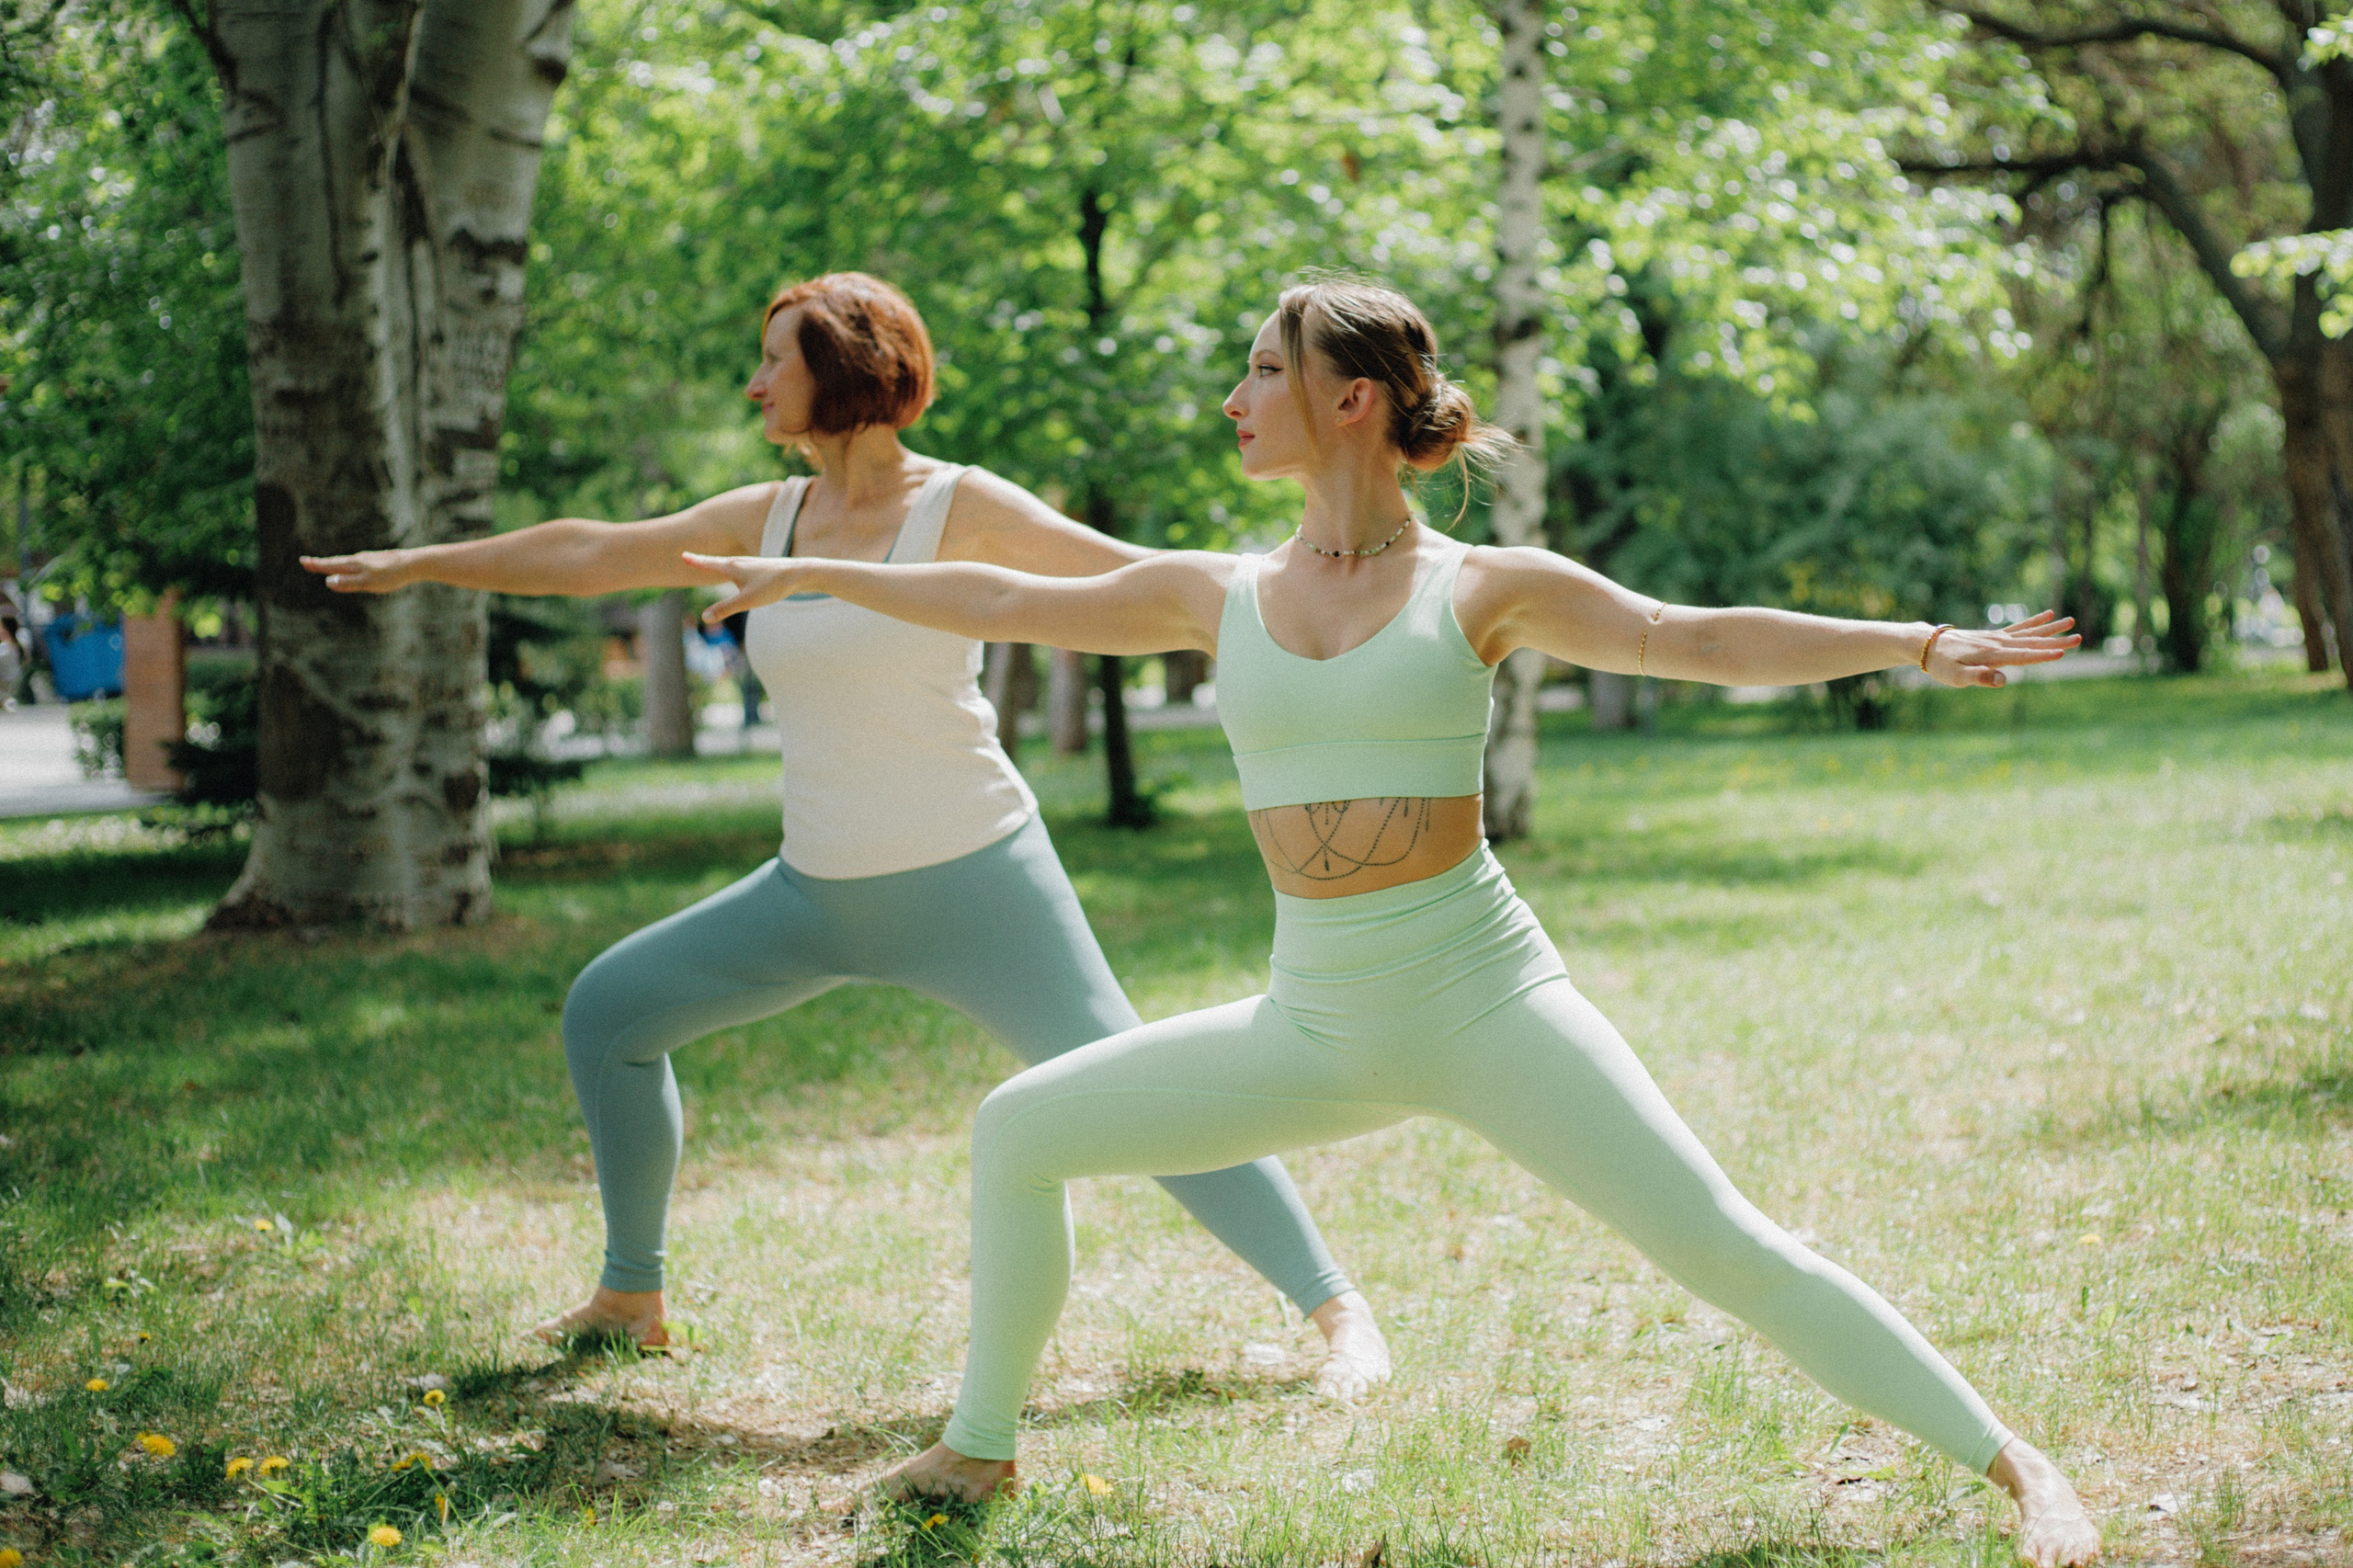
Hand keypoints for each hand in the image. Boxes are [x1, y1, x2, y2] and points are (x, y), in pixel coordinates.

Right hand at [301, 550, 420, 592]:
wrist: (414, 564)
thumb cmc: (391, 575)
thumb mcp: (368, 582)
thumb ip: (348, 583)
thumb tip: (327, 581)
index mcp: (355, 565)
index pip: (331, 565)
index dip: (317, 565)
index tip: (303, 561)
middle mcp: (359, 560)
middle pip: (337, 562)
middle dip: (321, 563)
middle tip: (307, 562)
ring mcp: (369, 559)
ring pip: (348, 562)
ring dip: (334, 564)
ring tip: (326, 565)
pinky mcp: (378, 561)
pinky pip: (358, 564)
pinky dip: (348, 565)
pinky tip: (354, 567)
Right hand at [680, 552, 809, 623]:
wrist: (800, 574)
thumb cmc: (773, 586)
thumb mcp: (747, 601)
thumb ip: (725, 609)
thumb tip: (705, 618)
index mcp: (733, 567)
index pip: (708, 564)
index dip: (695, 561)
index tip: (682, 555)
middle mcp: (740, 563)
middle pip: (716, 562)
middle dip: (702, 561)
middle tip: (689, 558)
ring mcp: (752, 565)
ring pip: (729, 564)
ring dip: (716, 564)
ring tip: (708, 564)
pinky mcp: (762, 569)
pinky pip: (741, 568)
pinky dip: (731, 568)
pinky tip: (739, 573)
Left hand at [1923, 611, 2079, 687]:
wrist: (1927, 643)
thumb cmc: (1941, 664)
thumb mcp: (1956, 677)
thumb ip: (1979, 678)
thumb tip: (2003, 680)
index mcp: (1992, 655)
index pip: (2022, 656)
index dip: (2042, 655)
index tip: (2062, 652)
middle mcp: (1998, 643)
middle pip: (2032, 642)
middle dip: (2056, 641)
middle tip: (2079, 638)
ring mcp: (1997, 637)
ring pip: (2029, 632)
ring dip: (2050, 628)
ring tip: (2071, 621)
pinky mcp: (1993, 635)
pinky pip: (2019, 627)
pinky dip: (2034, 621)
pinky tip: (2048, 614)